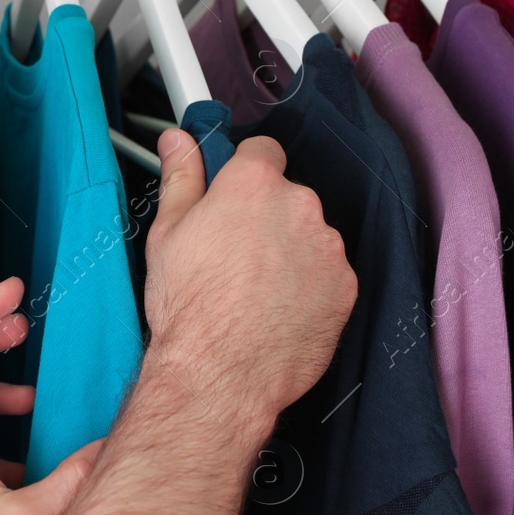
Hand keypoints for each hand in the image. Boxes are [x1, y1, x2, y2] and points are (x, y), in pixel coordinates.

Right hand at [143, 129, 355, 435]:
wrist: (220, 374)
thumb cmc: (189, 307)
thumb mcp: (167, 234)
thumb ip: (181, 177)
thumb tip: (178, 140)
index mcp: (252, 184)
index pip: (263, 151)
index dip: (246, 173)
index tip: (234, 197)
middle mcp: (299, 205)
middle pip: (287, 197)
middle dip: (266, 219)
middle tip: (235, 257)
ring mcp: (328, 246)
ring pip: (310, 236)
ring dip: (291, 253)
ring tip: (256, 291)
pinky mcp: (346, 286)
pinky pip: (328, 274)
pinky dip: (310, 286)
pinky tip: (279, 310)